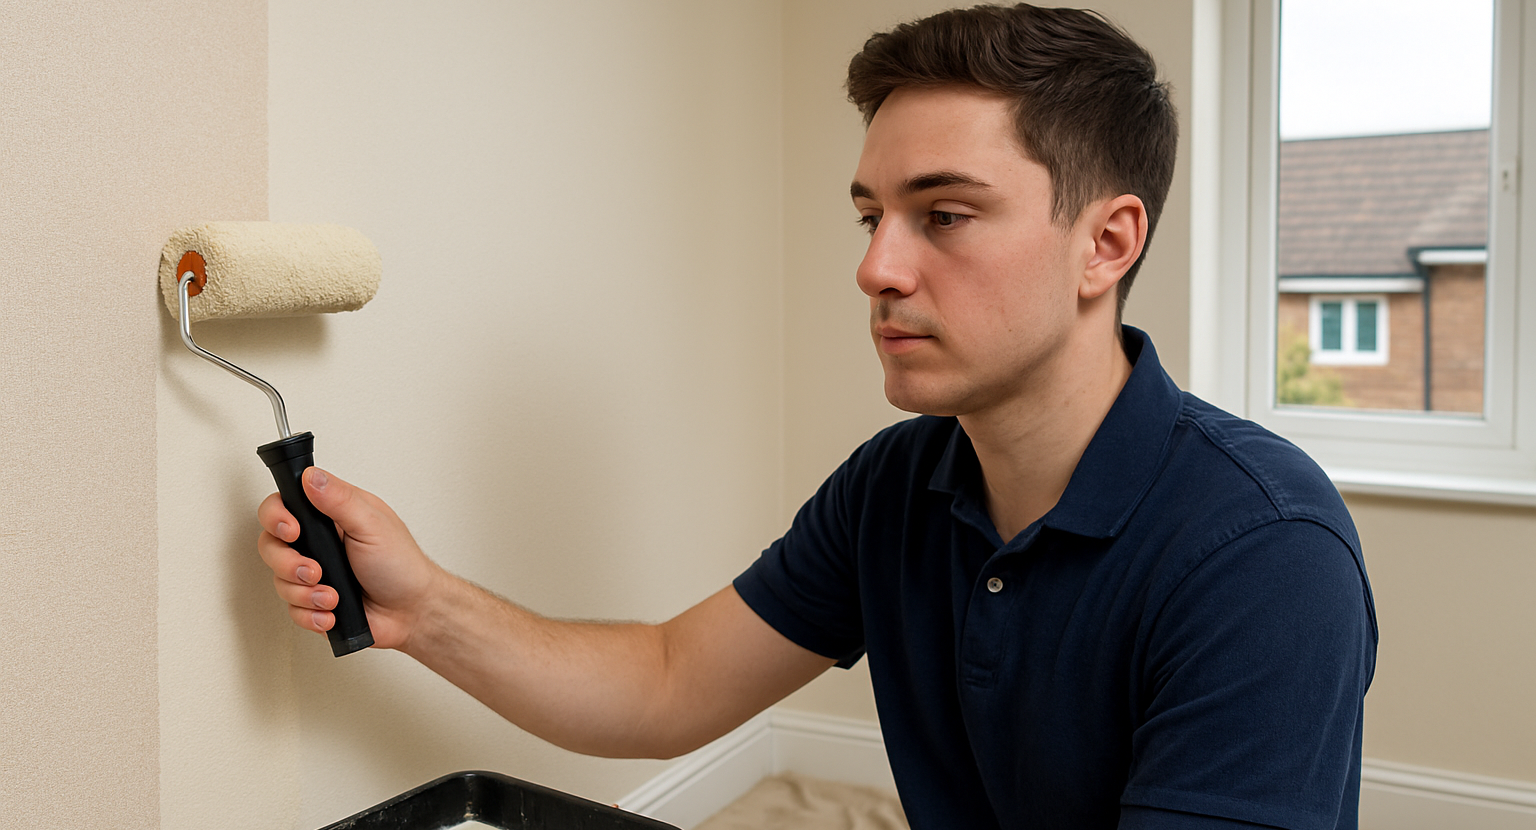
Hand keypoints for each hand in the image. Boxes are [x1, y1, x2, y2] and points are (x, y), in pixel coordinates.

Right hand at [257, 468, 442, 650]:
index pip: (284, 505)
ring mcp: (314, 573)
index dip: (277, 517)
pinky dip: (311, 614)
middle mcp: (318, 542)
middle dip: (288, 563)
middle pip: (271, 545)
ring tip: (333, 597)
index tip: (291, 531)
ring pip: (280, 581)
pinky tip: (332, 612)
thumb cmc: (401, 565)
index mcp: (331, 515)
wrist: (412, 611)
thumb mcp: (372, 525)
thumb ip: (339, 500)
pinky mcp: (314, 601)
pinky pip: (293, 609)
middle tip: (314, 572)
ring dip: (304, 593)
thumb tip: (311, 476)